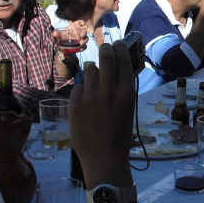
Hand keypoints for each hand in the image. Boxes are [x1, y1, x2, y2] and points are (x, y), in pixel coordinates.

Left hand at [53, 20, 88, 50]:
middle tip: (81, 35)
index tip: (82, 23)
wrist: (63, 46)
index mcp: (75, 27)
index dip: (81, 23)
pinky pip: (85, 46)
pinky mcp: (82, 45)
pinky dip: (83, 48)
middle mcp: (80, 32)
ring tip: (81, 43)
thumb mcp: (59, 35)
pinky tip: (80, 49)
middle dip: (84, 33)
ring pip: (86, 39)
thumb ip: (57, 34)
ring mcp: (82, 39)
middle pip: (84, 31)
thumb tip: (54, 34)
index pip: (80, 23)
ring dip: (84, 41)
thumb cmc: (62, 37)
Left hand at [70, 42, 134, 187]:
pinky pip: (79, 86)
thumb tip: (118, 69)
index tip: (117, 44)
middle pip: (105, 57)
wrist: (103, 158)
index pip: (123, 59)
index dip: (120, 48)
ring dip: (93, 71)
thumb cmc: (120, 135)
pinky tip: (86, 100)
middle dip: (106, 49)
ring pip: (90, 70)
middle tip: (105, 48)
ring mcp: (90, 97)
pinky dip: (83, 89)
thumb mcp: (129, 109)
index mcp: (125, 93)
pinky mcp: (75, 104)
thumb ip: (123, 89)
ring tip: (95, 79)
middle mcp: (108, 91)